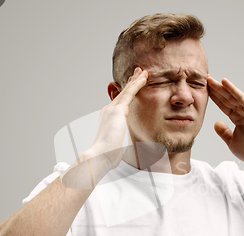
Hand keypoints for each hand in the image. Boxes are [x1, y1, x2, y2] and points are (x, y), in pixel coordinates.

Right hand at [61, 68, 146, 188]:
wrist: (100, 156)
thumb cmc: (107, 156)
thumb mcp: (114, 148)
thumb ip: (117, 145)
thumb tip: (119, 154)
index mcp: (108, 119)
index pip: (120, 102)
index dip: (127, 93)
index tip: (133, 87)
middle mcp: (108, 111)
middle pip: (122, 93)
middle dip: (131, 82)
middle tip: (138, 73)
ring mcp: (111, 109)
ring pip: (127, 90)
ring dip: (135, 80)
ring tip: (143, 71)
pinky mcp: (118, 110)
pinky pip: (130, 93)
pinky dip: (137, 84)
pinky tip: (143, 77)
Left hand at [207, 75, 243, 165]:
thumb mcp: (231, 142)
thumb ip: (224, 132)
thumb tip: (216, 123)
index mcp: (238, 118)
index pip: (224, 105)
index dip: (215, 98)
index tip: (205, 90)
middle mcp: (243, 112)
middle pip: (227, 98)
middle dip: (216, 89)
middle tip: (205, 79)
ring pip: (232, 96)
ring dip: (221, 87)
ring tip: (210, 79)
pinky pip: (241, 98)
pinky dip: (233, 89)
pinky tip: (224, 82)